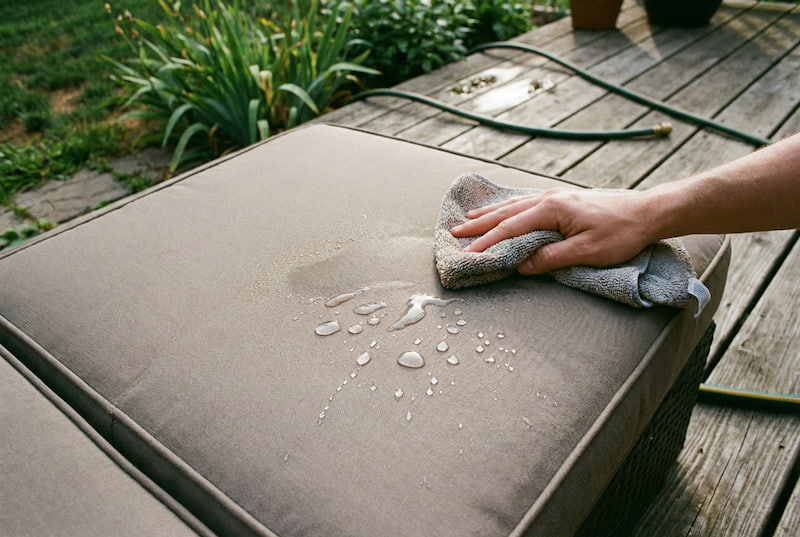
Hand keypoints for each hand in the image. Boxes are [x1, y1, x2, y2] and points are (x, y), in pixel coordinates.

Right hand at [450, 187, 655, 273]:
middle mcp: (550, 198)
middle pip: (507, 213)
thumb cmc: (622, 233)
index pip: (512, 228)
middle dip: (480, 224)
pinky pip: (527, 203)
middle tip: (455, 232)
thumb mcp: (587, 252)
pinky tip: (503, 210)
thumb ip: (551, 258)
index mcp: (553, 209)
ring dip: (491, 213)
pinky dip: (508, 208)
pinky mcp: (564, 201)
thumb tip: (521, 265)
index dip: (488, 242)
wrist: (649, 212)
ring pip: (515, 205)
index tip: (468, 253)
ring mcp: (557, 197)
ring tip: (469, 218)